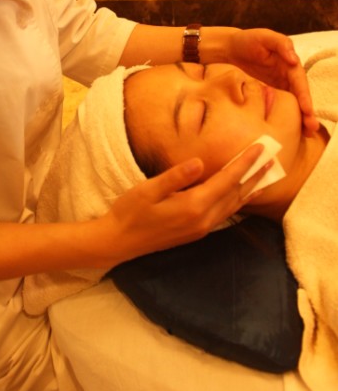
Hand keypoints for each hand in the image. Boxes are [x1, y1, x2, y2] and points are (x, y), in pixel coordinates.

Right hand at [102, 143, 271, 264]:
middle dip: (254, 175)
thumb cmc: (129, 212)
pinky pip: (225, 213)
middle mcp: (202, 220)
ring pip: (233, 206)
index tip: (259, 148)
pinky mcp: (196, 232)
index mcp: (192, 206)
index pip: (226, 181)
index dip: (244, 163)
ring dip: (250, 189)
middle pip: (236, 194)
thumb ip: (175, 176)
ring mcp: (201, 228)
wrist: (118, 242)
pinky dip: (238, 200)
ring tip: (264, 174)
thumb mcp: (148, 189)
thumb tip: (199, 162)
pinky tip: (241, 194)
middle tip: (272, 158)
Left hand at [226, 28, 317, 134]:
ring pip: (292, 103)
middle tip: (311, 127)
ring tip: (306, 133)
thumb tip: (294, 60)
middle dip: (307, 111)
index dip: (304, 95)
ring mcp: (279, 86)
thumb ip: (281, 44)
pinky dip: (286, 117)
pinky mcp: (269, 93)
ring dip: (300, 118)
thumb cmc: (248, 40)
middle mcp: (288, 76)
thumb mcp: (265, 36)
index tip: (307, 109)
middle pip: (300, 95)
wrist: (230, 48)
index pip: (299, 81)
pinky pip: (279, 106)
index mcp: (289, 64)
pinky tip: (290, 131)